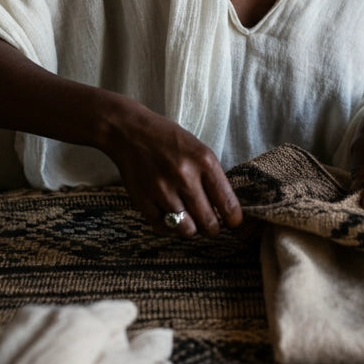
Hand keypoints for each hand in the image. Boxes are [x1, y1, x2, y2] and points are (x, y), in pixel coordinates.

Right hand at [102, 101, 242, 237]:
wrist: (129, 132)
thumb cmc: (168, 141)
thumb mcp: (199, 150)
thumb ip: (213, 178)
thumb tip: (226, 209)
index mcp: (204, 162)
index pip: (227, 203)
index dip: (233, 220)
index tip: (232, 222)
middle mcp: (185, 177)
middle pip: (208, 223)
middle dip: (212, 228)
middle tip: (210, 225)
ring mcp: (162, 190)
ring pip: (187, 230)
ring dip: (190, 228)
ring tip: (189, 219)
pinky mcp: (143, 201)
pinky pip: (163, 228)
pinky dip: (168, 226)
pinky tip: (170, 215)